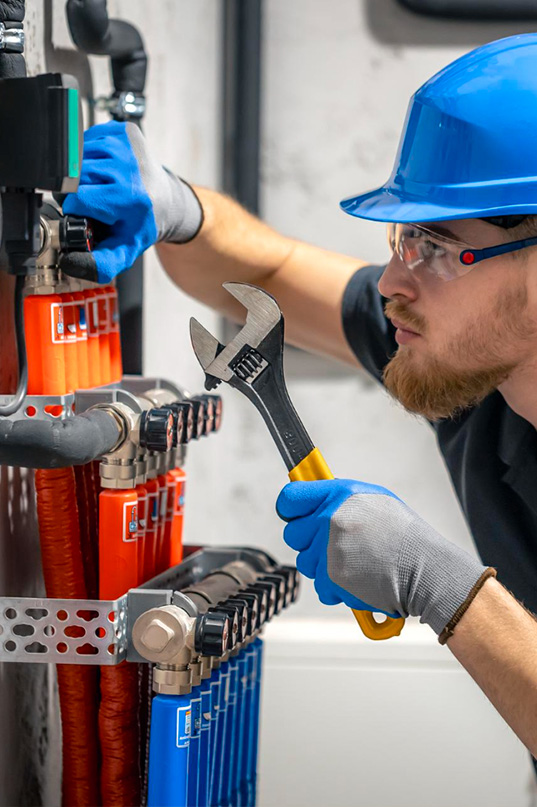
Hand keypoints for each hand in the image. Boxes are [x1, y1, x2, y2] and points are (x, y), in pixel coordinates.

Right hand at [60, 121, 202, 283]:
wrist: (167, 201)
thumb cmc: (142, 224)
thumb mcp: (124, 250)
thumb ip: (99, 264)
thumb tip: (70, 263)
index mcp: (129, 196)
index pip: (78, 198)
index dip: (75, 209)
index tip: (87, 214)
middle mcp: (129, 166)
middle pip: (76, 177)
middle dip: (77, 191)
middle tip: (95, 201)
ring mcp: (126, 144)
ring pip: (79, 157)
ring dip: (82, 173)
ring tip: (101, 186)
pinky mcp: (123, 130)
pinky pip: (88, 140)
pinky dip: (90, 156)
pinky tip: (105, 169)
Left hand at [276, 479, 493, 637]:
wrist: (426, 569)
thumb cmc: (405, 536)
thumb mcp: (375, 500)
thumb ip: (340, 500)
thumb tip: (315, 502)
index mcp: (339, 494)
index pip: (290, 497)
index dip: (291, 510)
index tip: (296, 517)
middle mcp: (330, 518)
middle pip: (292, 534)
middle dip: (309, 543)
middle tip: (335, 546)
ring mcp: (328, 548)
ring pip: (305, 562)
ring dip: (323, 567)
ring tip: (354, 563)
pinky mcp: (332, 577)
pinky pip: (319, 586)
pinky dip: (335, 589)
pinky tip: (358, 580)